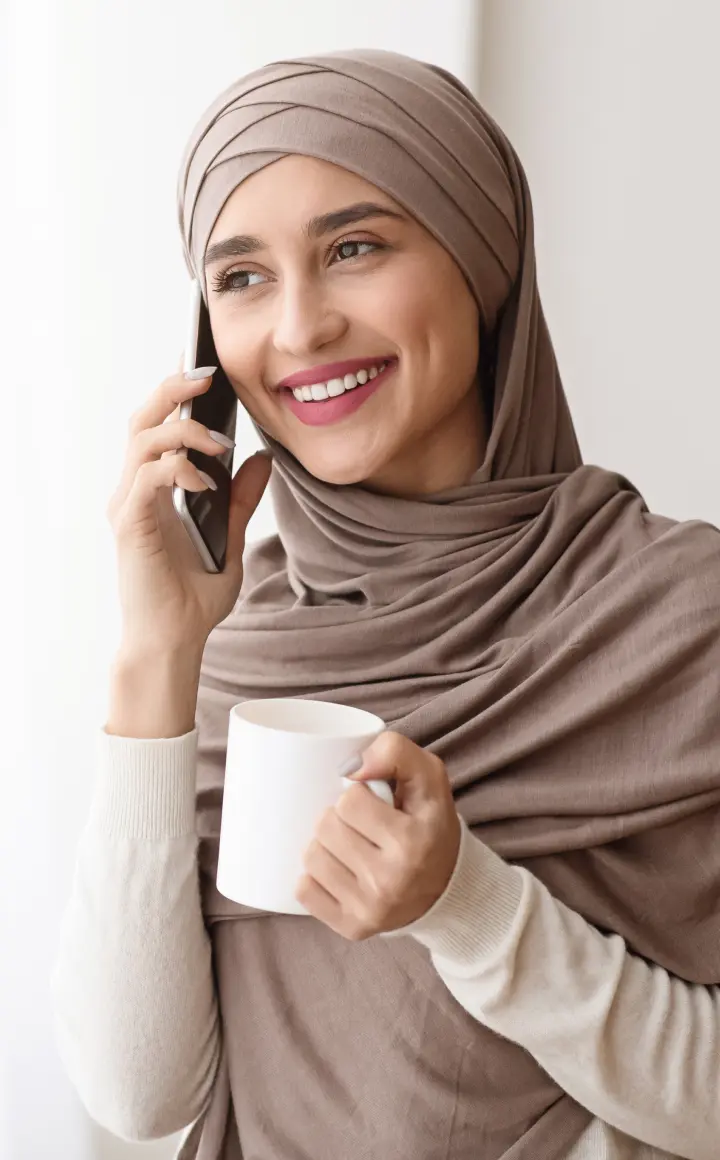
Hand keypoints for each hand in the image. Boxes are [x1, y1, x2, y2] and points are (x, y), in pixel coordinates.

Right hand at [107, 355, 271, 654]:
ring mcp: (127, 506)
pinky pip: (147, 477)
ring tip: (220, 441)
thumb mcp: (229, 540)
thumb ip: (240, 499)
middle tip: (209, 378)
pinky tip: (204, 480)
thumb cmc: (193, 598)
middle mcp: (133, 491)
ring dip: (182, 430)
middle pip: (141, 418)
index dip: (175, 392)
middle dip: (173, 390)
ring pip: (141, 439)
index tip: (205, 369)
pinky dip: (176, 468)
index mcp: (153, 489)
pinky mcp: (130, 525)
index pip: (156, 425)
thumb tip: (263, 459)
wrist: (174, 641)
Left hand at [296, 732, 460, 939]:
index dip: (358, 796)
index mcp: (413, 841)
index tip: (375, 805)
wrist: (447, 888)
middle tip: (361, 827)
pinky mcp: (353, 928)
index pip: (349, 800)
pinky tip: (340, 872)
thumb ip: (395, 752)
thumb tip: (352, 767)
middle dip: (339, 819)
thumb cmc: (430, 825)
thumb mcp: (429, 778)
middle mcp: (391, 881)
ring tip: (350, 847)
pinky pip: (304, 890)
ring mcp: (370, 909)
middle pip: (325, 827)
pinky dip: (316, 877)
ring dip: (326, 846)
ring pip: (311, 857)